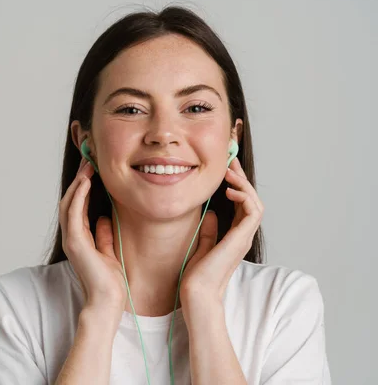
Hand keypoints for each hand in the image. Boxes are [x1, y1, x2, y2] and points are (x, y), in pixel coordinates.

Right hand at [59, 157, 126, 317]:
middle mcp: (72, 236)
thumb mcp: (109, 251)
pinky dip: (78, 195)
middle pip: (71, 200)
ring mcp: (71, 239)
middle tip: (88, 160)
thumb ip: (104, 235)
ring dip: (77, 182)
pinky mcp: (75, 242)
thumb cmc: (110, 281)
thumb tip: (104, 218)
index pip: (78, 206)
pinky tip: (85, 181)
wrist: (108, 301)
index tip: (92, 169)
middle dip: (78, 179)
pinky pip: (73, 213)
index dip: (83, 187)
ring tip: (87, 165)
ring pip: (69, 203)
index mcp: (80, 238)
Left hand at [179, 156, 263, 315]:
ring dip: (244, 184)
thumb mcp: (202, 245)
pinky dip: (244, 196)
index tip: (225, 169)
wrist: (197, 292)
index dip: (236, 185)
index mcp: (234, 236)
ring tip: (230, 172)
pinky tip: (230, 190)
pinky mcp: (241, 239)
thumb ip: (209, 230)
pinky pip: (253, 211)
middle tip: (230, 161)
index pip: (241, 205)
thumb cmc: (197, 275)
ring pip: (255, 202)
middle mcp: (242, 236)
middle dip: (242, 178)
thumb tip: (211, 213)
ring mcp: (243, 237)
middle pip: (251, 200)